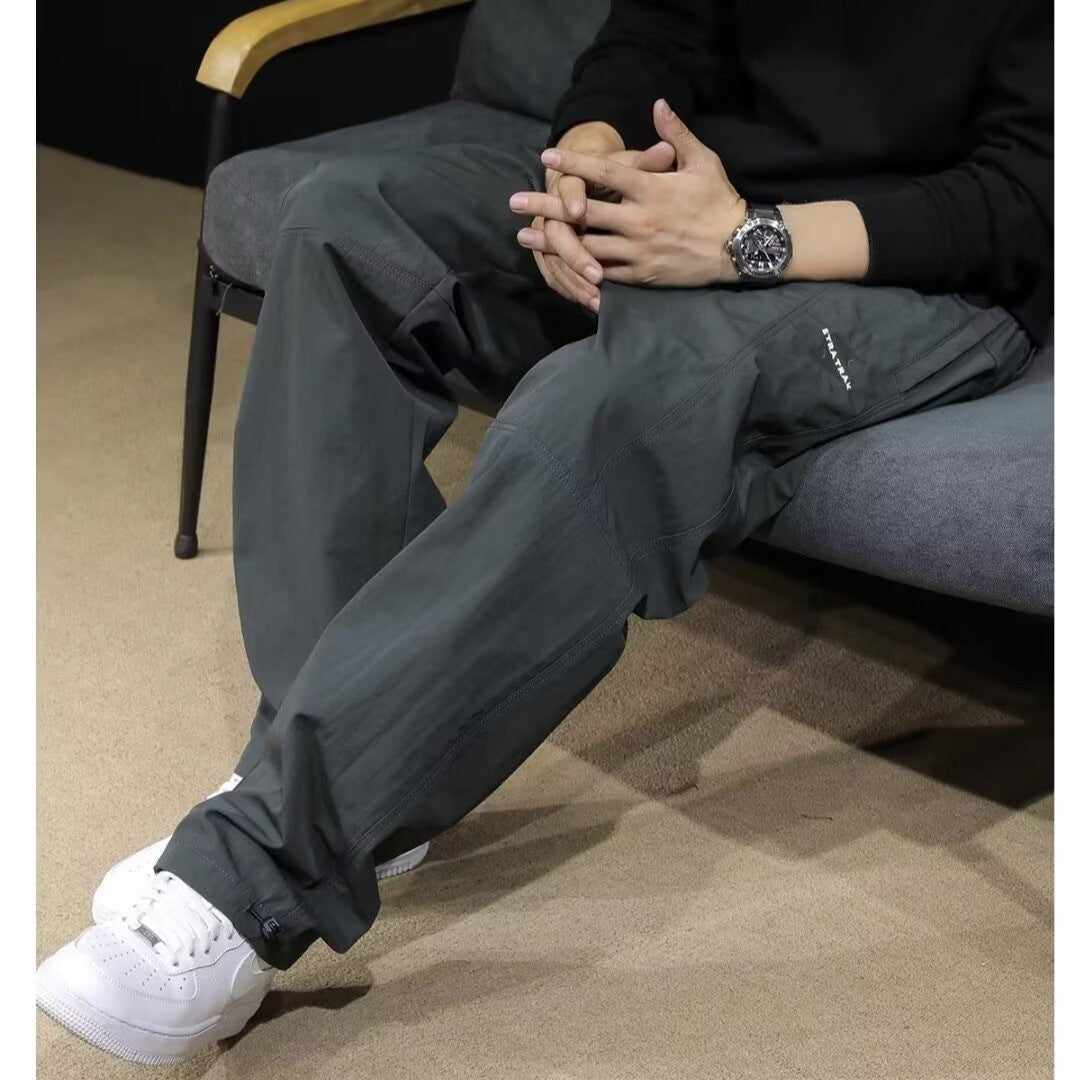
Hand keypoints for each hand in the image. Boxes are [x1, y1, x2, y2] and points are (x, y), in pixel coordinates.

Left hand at [511, 99, 746, 288]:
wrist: (739, 248)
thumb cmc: (720, 201)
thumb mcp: (703, 161)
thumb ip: (676, 135)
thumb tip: (658, 105)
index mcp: (651, 190)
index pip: (604, 172)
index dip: (574, 163)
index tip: (547, 157)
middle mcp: (638, 221)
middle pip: (582, 212)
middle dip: (546, 206)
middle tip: (514, 203)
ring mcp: (637, 251)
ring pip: (585, 246)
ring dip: (553, 242)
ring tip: (526, 236)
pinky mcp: (641, 275)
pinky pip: (603, 274)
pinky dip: (579, 270)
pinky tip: (556, 266)